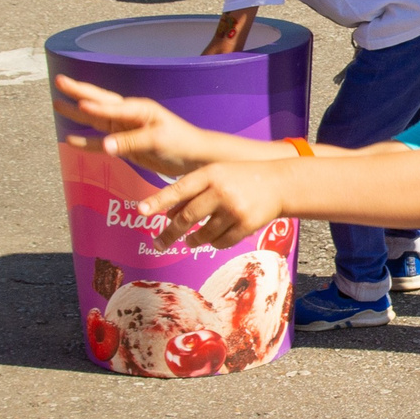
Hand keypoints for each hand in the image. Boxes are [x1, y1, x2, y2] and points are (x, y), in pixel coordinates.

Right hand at [53, 75, 222, 174]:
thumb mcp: (157, 140)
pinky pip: (100, 142)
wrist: (193, 158)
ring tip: (56, 103)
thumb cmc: (181, 142)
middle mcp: (129, 115)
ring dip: (77, 112)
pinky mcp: (125, 145)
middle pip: (99, 102)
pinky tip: (70, 139)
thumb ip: (130, 142)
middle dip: (79, 92)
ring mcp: (125, 129)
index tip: (79, 104)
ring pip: (95, 120)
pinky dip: (86, 141)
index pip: (113, 106)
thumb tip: (104, 146)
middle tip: (58, 81)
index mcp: (140, 108)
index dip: (96, 107)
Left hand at [137, 162, 286, 251]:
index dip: (158, 201)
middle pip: (187, 217)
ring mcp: (234, 209)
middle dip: (170, 233)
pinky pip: (221, 242)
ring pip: (204, 233)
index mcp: (210, 174)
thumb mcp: (215, 174)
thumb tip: (168, 214)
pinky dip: (213, 243)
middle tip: (158, 243)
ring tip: (188, 241)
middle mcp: (221, 191)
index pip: (178, 189)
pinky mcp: (246, 225)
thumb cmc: (239, 178)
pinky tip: (211, 239)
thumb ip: (192, 191)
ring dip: (193, 240)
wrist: (278, 183)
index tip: (141, 211)